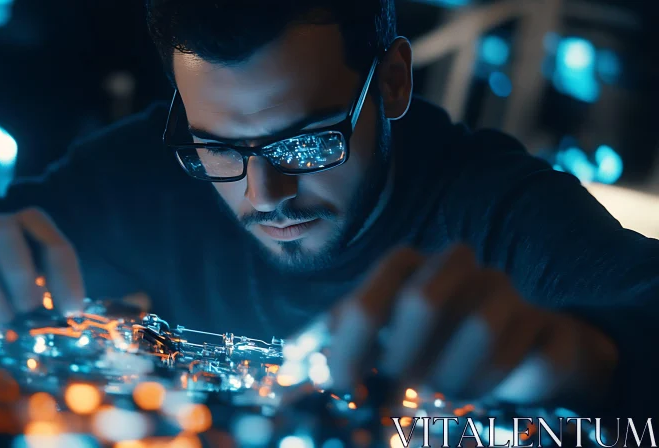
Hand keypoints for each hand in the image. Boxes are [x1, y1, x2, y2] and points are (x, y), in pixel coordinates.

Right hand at [0, 207, 84, 322]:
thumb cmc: (18, 276)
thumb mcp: (43, 276)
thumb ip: (54, 290)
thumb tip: (68, 320)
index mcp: (32, 222)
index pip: (54, 245)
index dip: (65, 280)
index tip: (70, 313)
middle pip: (4, 236)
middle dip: (19, 277)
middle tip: (28, 308)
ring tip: (4, 318)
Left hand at [324, 244, 617, 408]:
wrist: (515, 342)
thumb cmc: (431, 338)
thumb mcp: (381, 332)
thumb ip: (339, 339)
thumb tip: (288, 362)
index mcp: (407, 264)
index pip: (368, 301)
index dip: (348, 348)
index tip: (341, 385)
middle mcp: (457, 266)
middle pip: (424, 301)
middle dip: (406, 355)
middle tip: (401, 383)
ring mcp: (508, 291)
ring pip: (481, 327)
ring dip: (454, 375)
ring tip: (444, 391)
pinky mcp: (549, 325)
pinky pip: (530, 356)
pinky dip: (504, 384)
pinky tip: (492, 393)